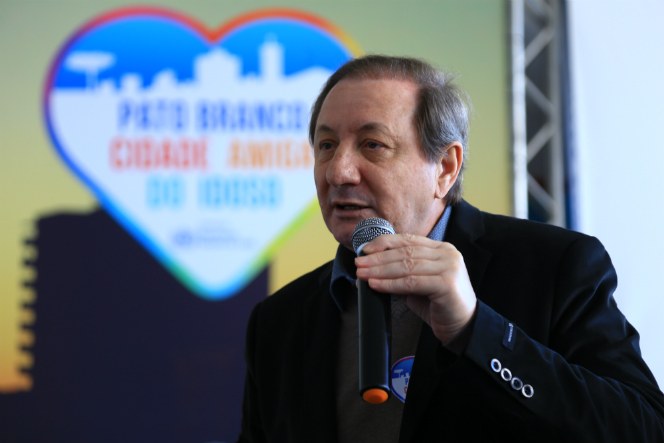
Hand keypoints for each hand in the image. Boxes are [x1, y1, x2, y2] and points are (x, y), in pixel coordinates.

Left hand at [354, 234, 476, 344]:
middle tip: (359, 264)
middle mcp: (447, 253)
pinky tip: (376, 285)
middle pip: (405, 252)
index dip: (384, 243)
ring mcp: (449, 267)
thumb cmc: (438, 305)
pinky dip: (391, 284)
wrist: (462, 326)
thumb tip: (371, 268)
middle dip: (378, 258)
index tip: (364, 250)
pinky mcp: (446, 283)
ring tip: (363, 274)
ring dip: (380, 270)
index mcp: (441, 249)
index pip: (408, 240)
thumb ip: (402, 272)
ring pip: (406, 265)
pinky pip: (411, 282)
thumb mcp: (418, 282)